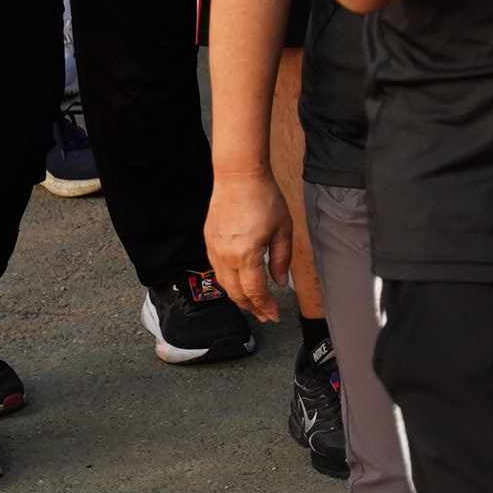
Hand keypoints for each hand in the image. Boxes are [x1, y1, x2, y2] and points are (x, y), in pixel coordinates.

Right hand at [204, 169, 287, 321]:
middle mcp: (226, 257)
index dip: (265, 307)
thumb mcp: (283, 229)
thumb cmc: (264, 198)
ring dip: (239, 297)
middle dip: (252, 307)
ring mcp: (214, 250)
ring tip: (253, 304)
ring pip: (224, 284)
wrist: (238, 177)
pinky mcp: (209, 242)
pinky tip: (239, 283)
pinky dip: (229, 283)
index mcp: (246, 256)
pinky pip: (217, 271)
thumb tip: (280, 282)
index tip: (275, 315)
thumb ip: (282, 259)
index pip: (255, 292)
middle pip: (237, 293)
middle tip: (265, 315)